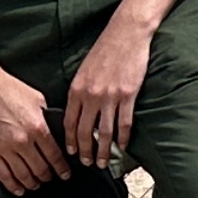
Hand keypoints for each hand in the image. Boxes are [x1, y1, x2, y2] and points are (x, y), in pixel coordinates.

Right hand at [0, 65, 70, 195]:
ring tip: (36, 184)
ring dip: (32, 183)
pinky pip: (3, 175)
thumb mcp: (37, 99)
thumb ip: (46, 117)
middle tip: (51, 178)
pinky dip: (12, 185)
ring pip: (23, 175)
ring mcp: (5, 148)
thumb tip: (53, 130)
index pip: (55, 155)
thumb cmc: (7, 87)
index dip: (62, 168)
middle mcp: (23, 140)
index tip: (65, 173)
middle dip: (48, 176)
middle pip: (40, 168)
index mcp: (38, 127)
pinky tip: (18, 188)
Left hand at [62, 23, 151, 167]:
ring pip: (104, 132)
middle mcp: (90, 95)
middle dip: (85, 152)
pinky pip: (124, 123)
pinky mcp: (128, 95)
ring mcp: (110, 96)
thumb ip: (79, 91)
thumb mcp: (83, 70)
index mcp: (77, 89)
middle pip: (84, 132)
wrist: (125, 33)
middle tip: (88, 164)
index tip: (72, 153)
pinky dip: (123, 138)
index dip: (70, 141)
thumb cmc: (105, 50)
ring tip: (104, 162)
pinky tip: (123, 146)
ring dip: (103, 150)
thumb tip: (77, 112)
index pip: (69, 123)